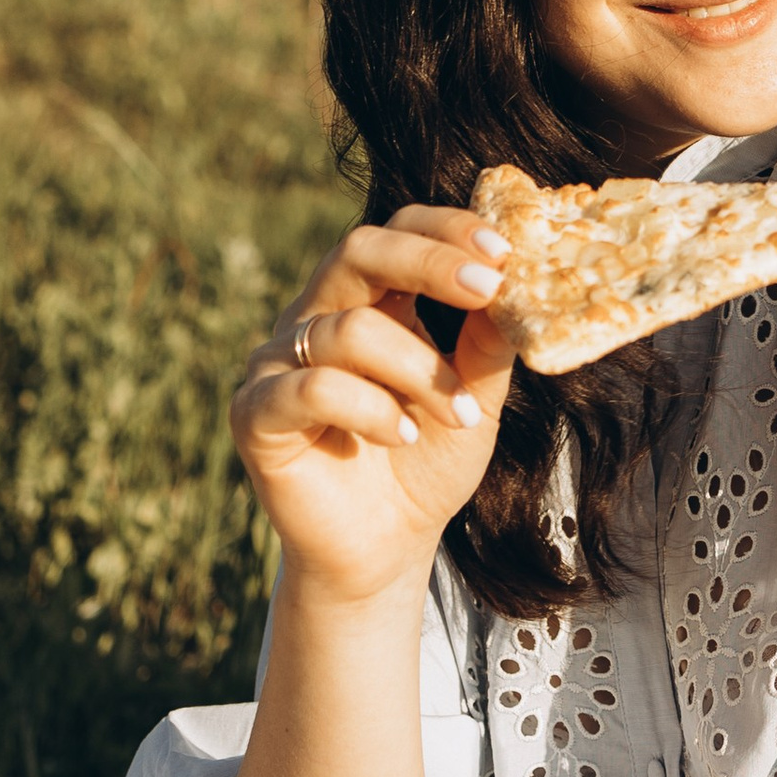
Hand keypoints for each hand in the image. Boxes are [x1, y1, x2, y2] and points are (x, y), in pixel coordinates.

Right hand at [232, 206, 519, 610]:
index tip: (504, 249)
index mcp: (370, 299)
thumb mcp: (474, 396)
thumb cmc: (428, 462)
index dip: (447, 229)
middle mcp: (316, 315)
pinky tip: (402, 436)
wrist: (386, 548)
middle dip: (430, 262)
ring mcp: (278, 361)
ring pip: (349, 328)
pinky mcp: (255, 413)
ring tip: (458, 415)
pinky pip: (311, 387)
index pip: (398, 230)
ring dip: (420, 370)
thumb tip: (521, 280)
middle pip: (358, 248)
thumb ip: (489, 341)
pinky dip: (370, 409)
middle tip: (489, 287)